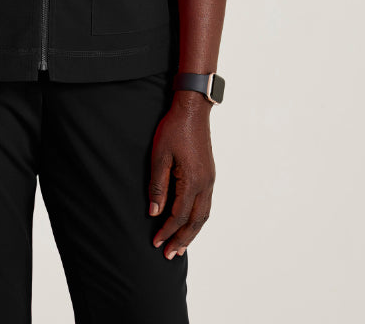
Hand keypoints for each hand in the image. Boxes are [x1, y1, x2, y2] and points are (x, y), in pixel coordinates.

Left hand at [148, 92, 214, 258]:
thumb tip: (154, 212)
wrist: (193, 109)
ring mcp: (210, 179)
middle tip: (170, 255)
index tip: (155, 243)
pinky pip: (206, 204)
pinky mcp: (209, 174)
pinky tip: (191, 222)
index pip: (179, 215)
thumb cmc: (174, 129)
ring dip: (192, 233)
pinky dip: (198, 219)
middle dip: (182, 240)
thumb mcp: (159, 155)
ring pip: (204, 215)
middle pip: (195, 221)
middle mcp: (205, 184)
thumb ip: (158, 185)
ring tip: (181, 246)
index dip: (167, 231)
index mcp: (193, 181)